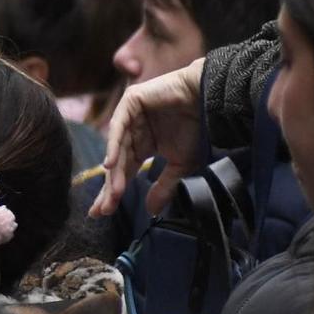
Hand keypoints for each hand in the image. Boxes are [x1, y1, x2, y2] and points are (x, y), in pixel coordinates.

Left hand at [89, 61, 203, 217]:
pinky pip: (119, 126)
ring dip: (114, 173)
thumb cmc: (199, 129)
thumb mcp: (181, 165)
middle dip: (110, 188)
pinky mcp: (130, 102)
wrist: (211, 100)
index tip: (103, 213)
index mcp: (142, 146)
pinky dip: (113, 145)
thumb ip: (164, 186)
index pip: (124, 172)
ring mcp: (129, 117)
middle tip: (102, 210)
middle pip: (116, 164)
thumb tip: (151, 211)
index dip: (113, 192)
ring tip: (112, 194)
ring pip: (117, 149)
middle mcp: (132, 133)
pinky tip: (110, 165)